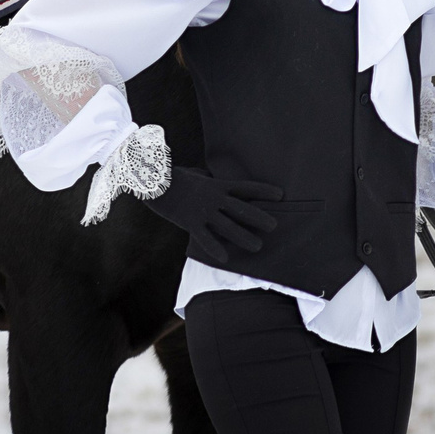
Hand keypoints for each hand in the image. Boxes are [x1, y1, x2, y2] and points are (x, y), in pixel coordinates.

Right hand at [144, 168, 281, 262]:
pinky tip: (225, 259)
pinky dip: (215, 248)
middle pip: (242, 209)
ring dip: (244, 237)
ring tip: (258, 246)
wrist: (153, 181)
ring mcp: (203, 211)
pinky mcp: (190, 222)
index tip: (281, 195)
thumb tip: (209, 179)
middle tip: (274, 227)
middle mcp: (214, 198)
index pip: (246, 187)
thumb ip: (207, 179)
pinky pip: (205, 237)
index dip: (264, 191)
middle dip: (259, 218)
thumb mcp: (195, 174)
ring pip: (228, 226)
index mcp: (217, 185)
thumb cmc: (173, 176)